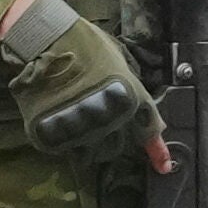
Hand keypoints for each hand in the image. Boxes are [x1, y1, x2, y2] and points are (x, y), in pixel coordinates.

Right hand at [0, 0, 161, 174]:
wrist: (43, 40)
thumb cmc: (82, 42)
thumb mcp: (117, 59)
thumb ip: (129, 86)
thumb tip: (135, 102)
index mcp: (131, 98)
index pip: (149, 132)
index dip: (157, 152)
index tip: (164, 167)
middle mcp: (111, 119)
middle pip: (118, 148)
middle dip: (110, 138)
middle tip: (94, 120)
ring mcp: (82, 130)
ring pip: (92, 154)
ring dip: (88, 144)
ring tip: (76, 122)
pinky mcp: (56, 136)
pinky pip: (67, 151)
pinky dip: (65, 142)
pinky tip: (59, 124)